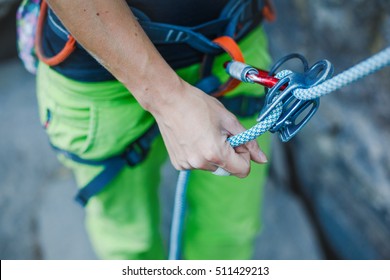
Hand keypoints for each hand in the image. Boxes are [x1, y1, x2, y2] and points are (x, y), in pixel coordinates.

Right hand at [151, 82, 267, 177]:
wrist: (168, 100)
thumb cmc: (198, 105)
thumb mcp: (229, 120)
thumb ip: (248, 141)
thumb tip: (263, 160)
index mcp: (216, 153)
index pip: (242, 170)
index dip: (244, 155)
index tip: (236, 141)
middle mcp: (200, 163)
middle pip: (227, 169)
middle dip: (228, 155)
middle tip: (219, 134)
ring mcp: (187, 165)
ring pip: (212, 167)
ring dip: (213, 155)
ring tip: (203, 133)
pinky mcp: (178, 163)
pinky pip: (197, 164)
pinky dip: (200, 155)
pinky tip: (192, 138)